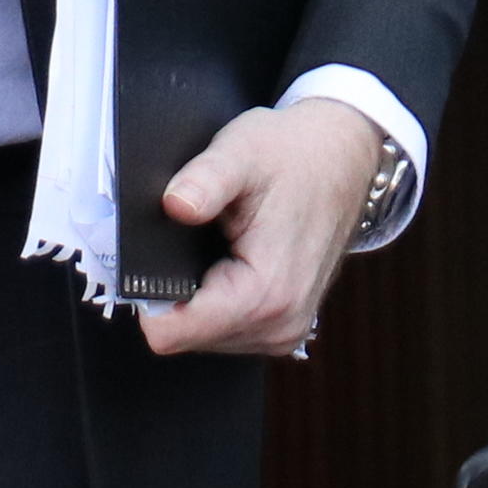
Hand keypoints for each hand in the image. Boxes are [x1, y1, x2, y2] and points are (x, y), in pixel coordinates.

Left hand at [139, 100, 382, 358]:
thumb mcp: (241, 151)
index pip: (172, 333)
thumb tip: (174, 205)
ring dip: (196, 295)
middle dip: (174, 289)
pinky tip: (227, 260)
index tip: (151, 257)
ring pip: (201, 335)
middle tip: (188, 240)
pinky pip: (223, 329)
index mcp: (267, 292)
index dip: (147, 296)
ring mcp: (284, 331)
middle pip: (184, 335)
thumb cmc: (293, 155)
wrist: (340, 158)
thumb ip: (204, 180)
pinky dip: (215, 298)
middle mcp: (280, 324)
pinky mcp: (282, 326)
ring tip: (215, 245)